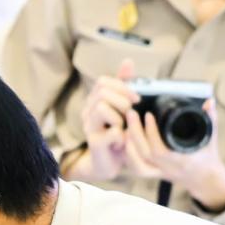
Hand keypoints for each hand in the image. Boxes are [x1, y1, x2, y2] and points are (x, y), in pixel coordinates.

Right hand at [75, 59, 138, 181]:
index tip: (136, 98)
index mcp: (95, 101)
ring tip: (123, 127)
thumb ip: (124, 85)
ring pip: (102, 107)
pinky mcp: (95, 143)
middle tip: (130, 114)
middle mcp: (88, 112)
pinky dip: (122, 136)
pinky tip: (121, 142)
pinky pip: (112, 132)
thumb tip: (127, 61)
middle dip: (122, 100)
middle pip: (102, 92)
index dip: (121, 86)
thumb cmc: (118, 133)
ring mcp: (89, 127)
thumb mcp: (123, 107)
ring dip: (120, 116)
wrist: (109, 162)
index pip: (103, 82)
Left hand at [124, 99, 224, 210]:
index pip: (161, 149)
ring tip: (125, 126)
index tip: (148, 115)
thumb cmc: (207, 155)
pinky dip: (128, 156)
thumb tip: (209, 101)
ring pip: (137, 165)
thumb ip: (210, 118)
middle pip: (146, 154)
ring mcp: (160, 173)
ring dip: (129, 146)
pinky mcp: (153, 174)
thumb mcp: (210, 136)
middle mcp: (169, 168)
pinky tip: (125, 141)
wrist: (204, 179)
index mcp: (183, 159)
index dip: (152, 133)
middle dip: (135, 133)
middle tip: (131, 114)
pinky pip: (136, 169)